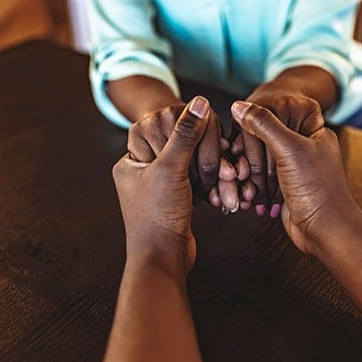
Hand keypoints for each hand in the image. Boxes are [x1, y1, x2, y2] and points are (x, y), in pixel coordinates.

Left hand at [113, 97, 210, 273]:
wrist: (163, 259)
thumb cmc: (158, 217)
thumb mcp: (172, 169)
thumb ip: (185, 134)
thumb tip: (199, 102)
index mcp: (132, 155)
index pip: (164, 122)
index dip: (190, 130)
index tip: (206, 141)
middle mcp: (143, 165)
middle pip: (182, 141)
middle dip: (207, 157)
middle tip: (224, 171)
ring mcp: (161, 181)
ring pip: (194, 160)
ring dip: (214, 173)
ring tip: (229, 186)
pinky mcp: (177, 195)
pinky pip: (198, 178)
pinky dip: (212, 185)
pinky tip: (223, 194)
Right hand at [231, 90, 324, 216]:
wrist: (325, 231)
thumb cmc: (317, 190)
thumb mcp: (289, 149)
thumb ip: (264, 124)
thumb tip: (240, 106)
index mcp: (312, 130)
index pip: (275, 115)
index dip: (253, 127)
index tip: (239, 140)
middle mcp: (303, 146)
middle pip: (263, 140)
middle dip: (248, 157)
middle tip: (240, 168)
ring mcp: (293, 168)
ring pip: (260, 162)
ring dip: (248, 176)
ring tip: (245, 187)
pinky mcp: (284, 187)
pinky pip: (261, 181)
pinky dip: (252, 189)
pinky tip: (248, 197)